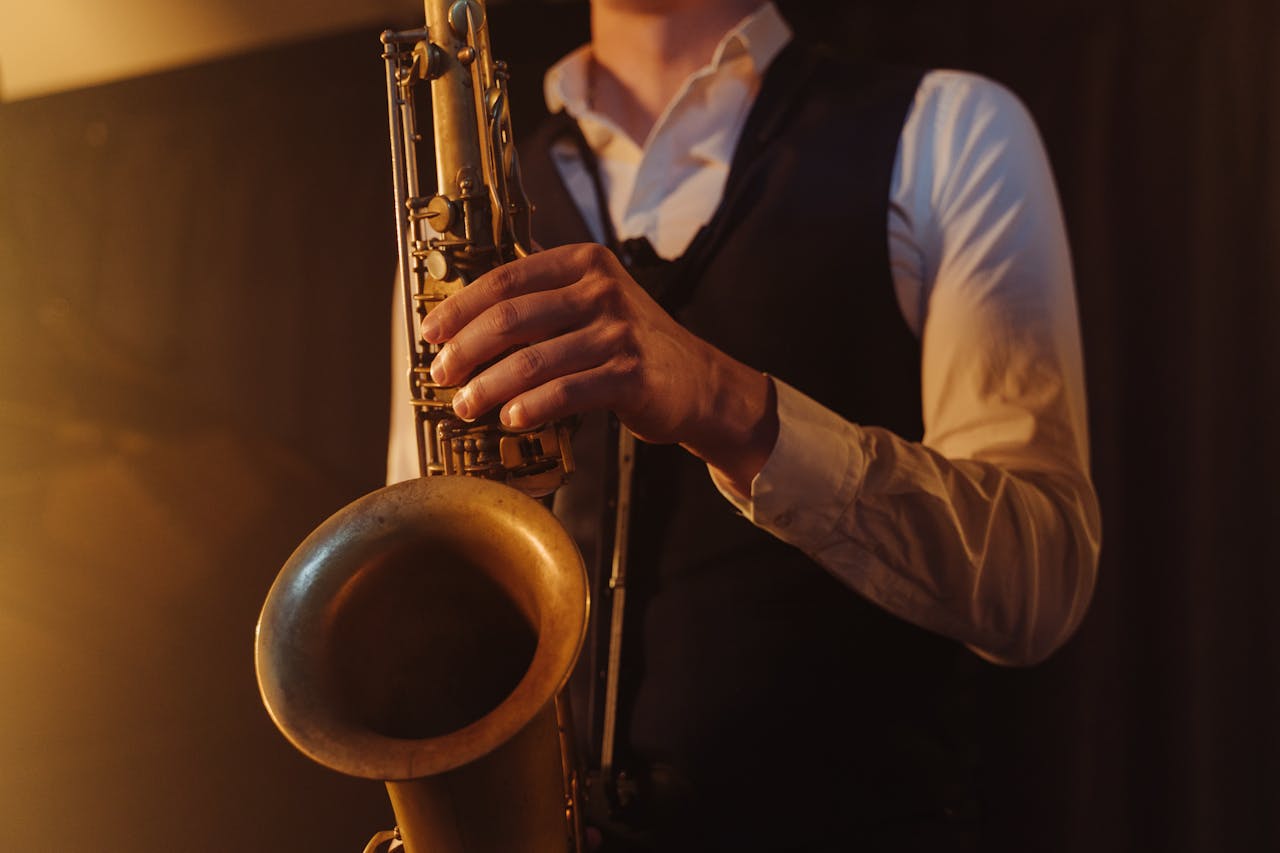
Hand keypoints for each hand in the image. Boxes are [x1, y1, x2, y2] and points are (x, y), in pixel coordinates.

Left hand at [420, 243, 777, 492]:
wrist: (697, 381)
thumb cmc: (631, 346)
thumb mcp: (593, 305)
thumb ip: (542, 304)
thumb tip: (462, 326)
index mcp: (585, 263)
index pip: (506, 278)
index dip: (460, 307)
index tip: (431, 334)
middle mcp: (602, 291)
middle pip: (512, 317)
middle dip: (466, 349)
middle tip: (442, 375)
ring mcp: (618, 332)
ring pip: (532, 360)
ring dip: (489, 386)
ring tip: (466, 405)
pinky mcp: (630, 374)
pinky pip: (566, 392)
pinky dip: (531, 407)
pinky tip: (510, 419)